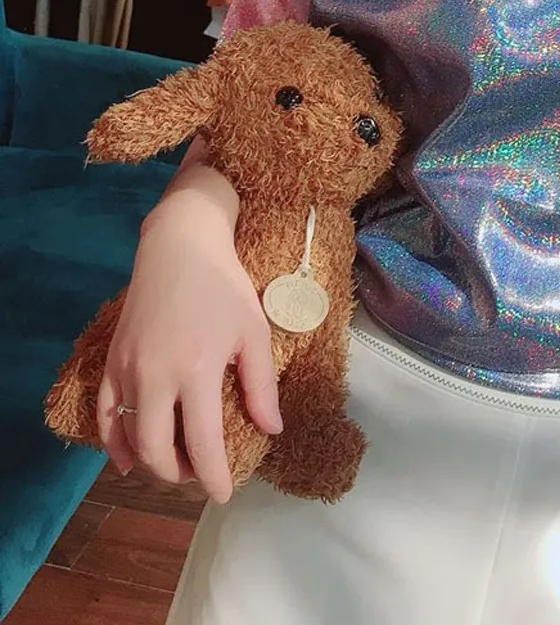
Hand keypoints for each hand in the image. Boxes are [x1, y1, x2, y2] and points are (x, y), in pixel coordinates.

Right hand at [97, 189, 281, 503]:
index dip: (214, 476)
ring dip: (152, 461)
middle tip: (201, 478)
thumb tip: (271, 430)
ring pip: (130, 437)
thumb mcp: (253, 332)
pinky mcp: (111, 361)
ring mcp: (128, 370)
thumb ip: (261, 386)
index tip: (225, 495)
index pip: (202, 443)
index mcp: (197, 370)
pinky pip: (106, 415)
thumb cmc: (225, 287)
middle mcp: (156, 377)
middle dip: (179, 475)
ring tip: (176, 466)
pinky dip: (116, 442)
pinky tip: (130, 457)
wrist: (179, 247)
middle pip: (157, 450)